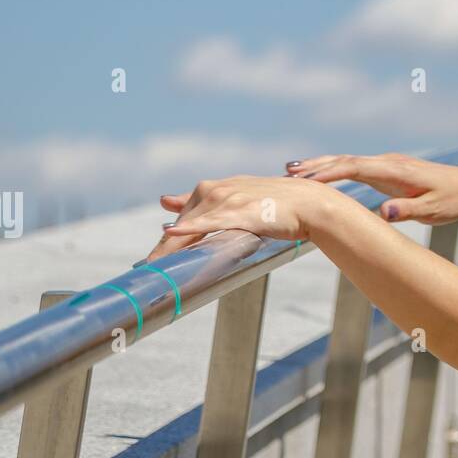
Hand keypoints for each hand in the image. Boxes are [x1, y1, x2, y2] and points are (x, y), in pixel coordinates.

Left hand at [142, 175, 337, 261]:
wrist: (311, 203)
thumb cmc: (282, 205)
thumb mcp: (243, 197)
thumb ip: (212, 202)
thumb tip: (172, 202)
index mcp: (219, 187)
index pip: (185, 215)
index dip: (169, 238)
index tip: (151, 259)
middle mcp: (219, 189)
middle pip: (183, 223)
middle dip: (164, 249)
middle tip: (146, 270)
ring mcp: (228, 199)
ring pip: (191, 227)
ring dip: (169, 249)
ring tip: (151, 268)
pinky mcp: (240, 211)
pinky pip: (209, 222)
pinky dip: (189, 228)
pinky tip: (172, 233)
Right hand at [285, 152, 457, 224]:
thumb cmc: (451, 200)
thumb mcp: (433, 210)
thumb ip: (409, 212)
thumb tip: (383, 213)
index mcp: (396, 171)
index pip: (356, 167)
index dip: (330, 173)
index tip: (306, 180)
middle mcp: (388, 162)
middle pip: (346, 160)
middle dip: (317, 165)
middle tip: (288, 171)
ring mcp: (387, 164)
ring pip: (348, 161)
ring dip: (322, 165)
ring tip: (293, 171)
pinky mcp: (387, 170)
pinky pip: (355, 167)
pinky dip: (335, 169)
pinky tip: (320, 175)